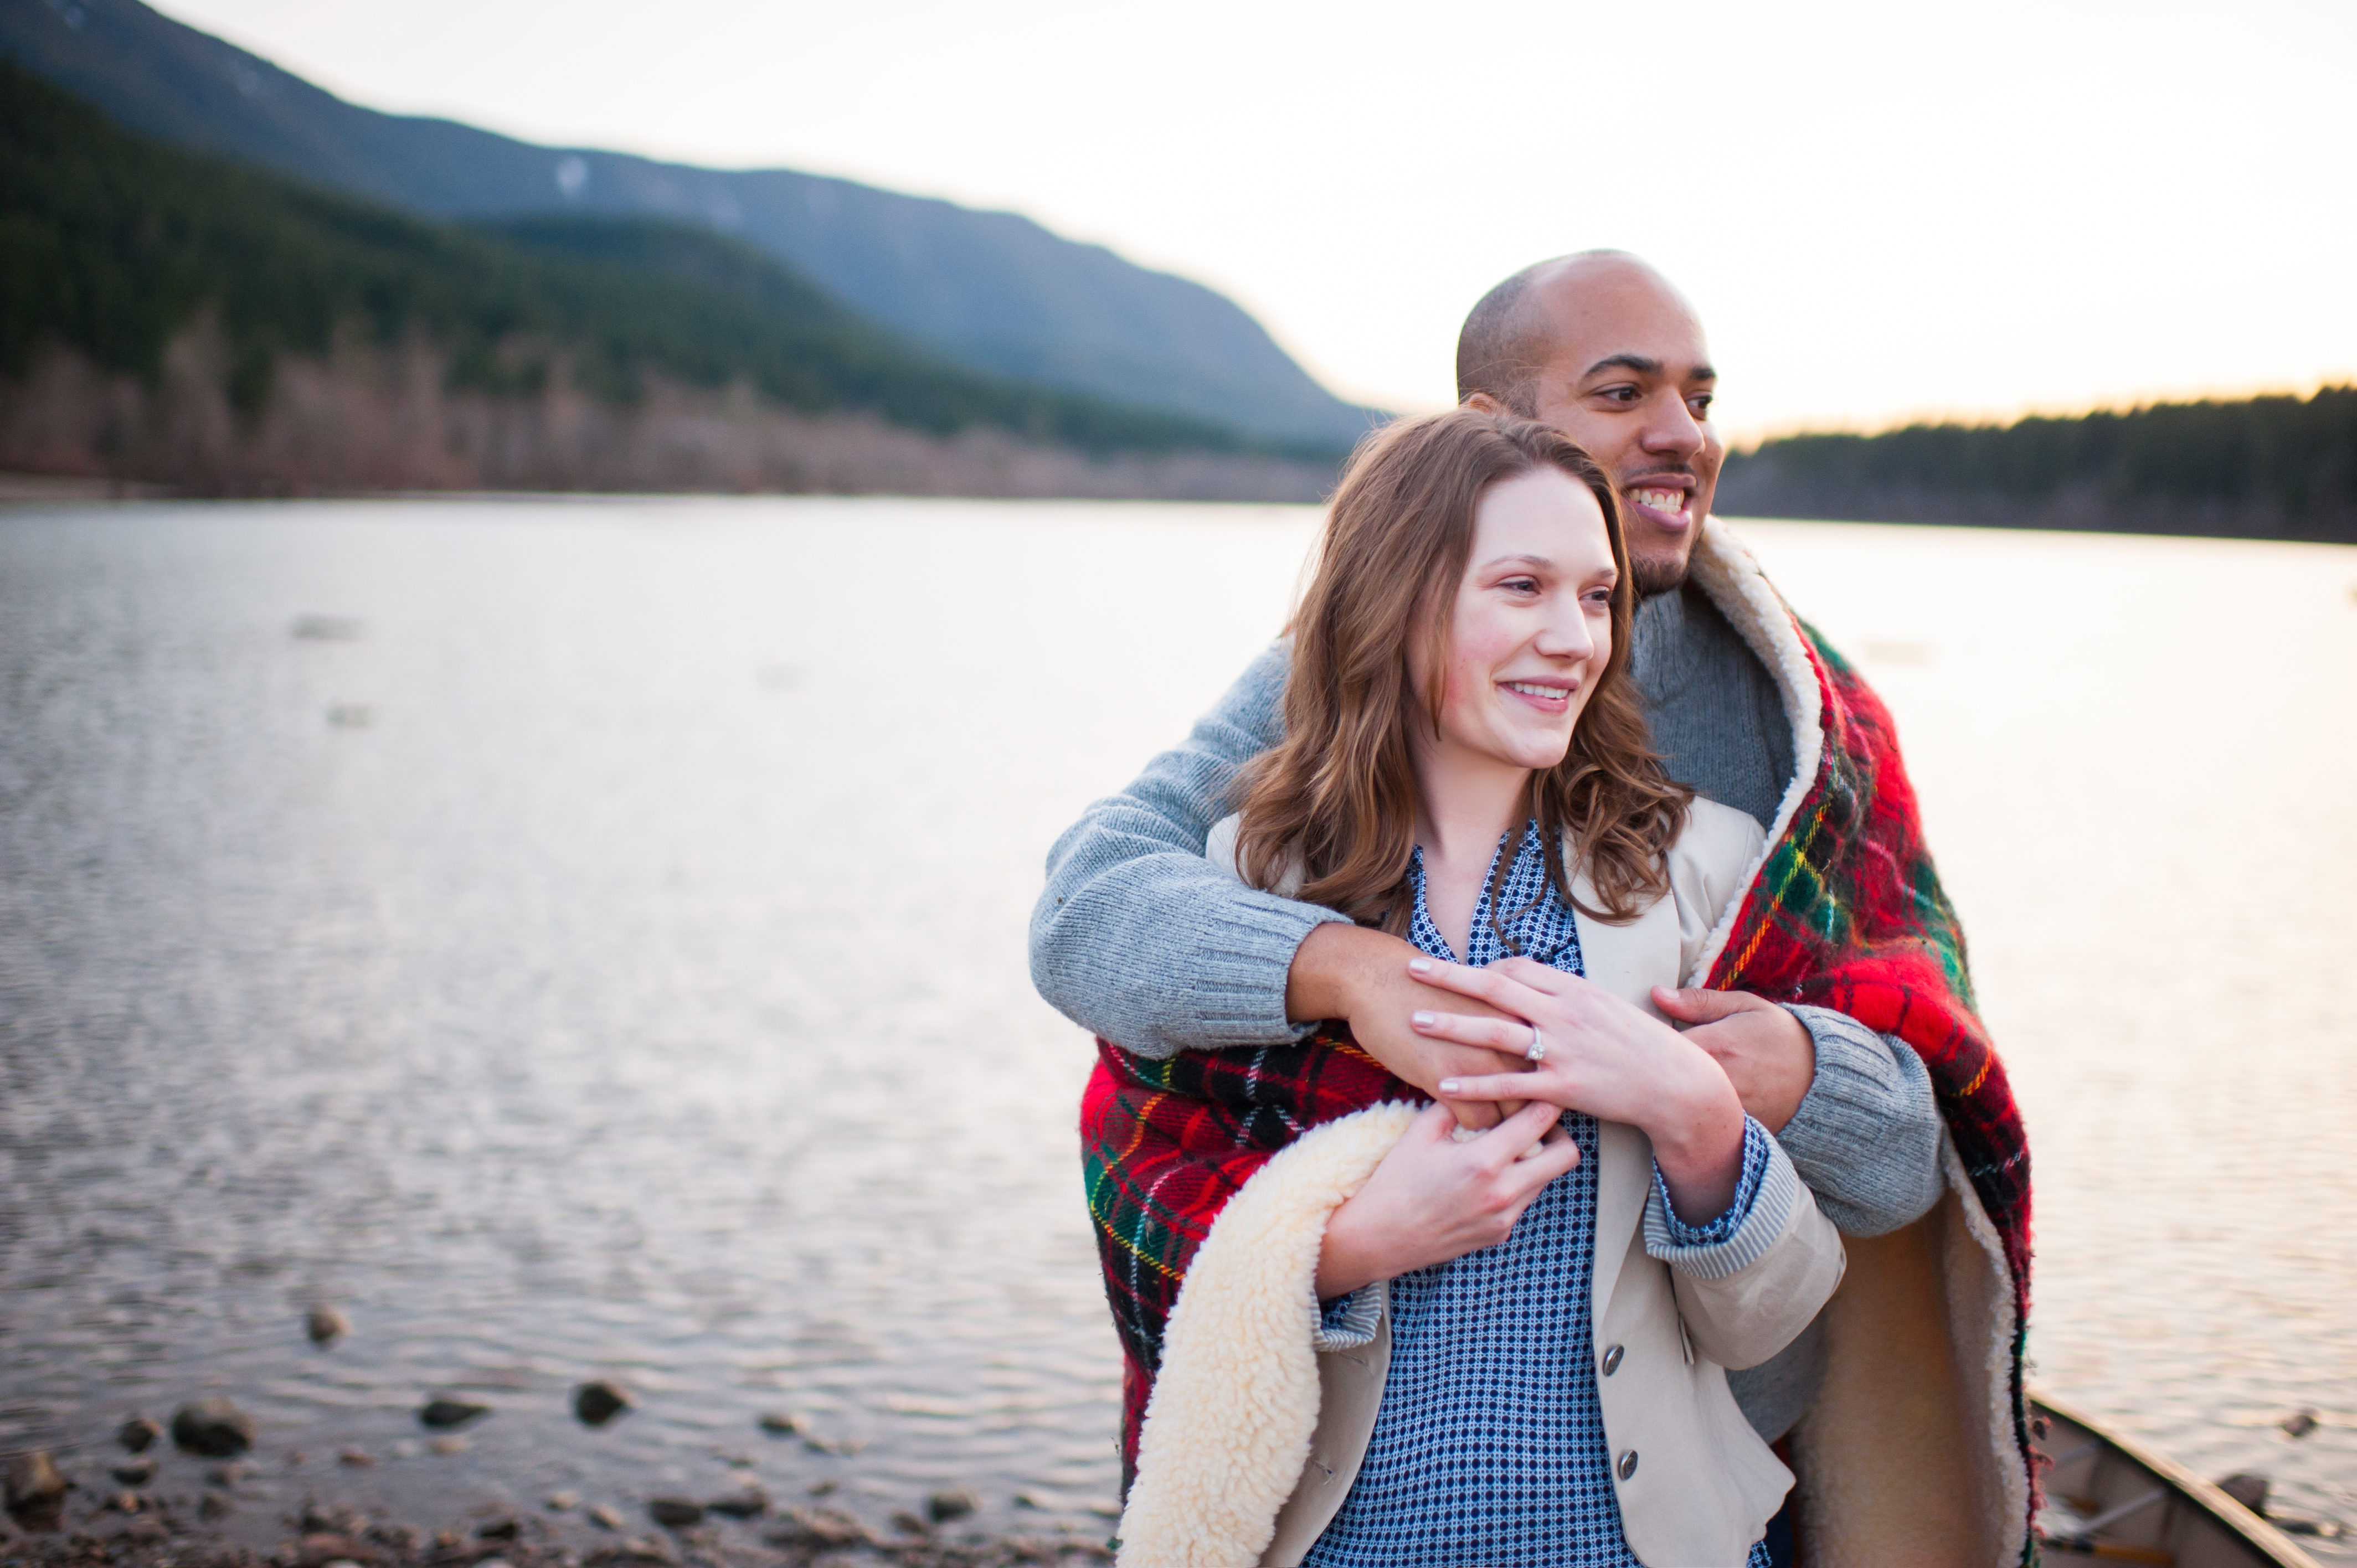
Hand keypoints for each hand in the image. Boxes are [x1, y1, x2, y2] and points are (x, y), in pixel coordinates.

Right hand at [1286, 923, 1528, 1129]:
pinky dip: (1475, 1129)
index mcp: (1520, 1018)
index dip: (1550, 1087)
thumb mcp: (1480, 997)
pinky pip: (1478, 1121)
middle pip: (1541, 1094)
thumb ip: (1505, 1019)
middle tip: (1532, 1132)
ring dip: (1509, 1130)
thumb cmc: (1426, 986)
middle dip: (1537, 1115)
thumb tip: (1521, 1039)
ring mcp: (1480, 1062)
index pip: (1552, 1065)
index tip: (1545, 1102)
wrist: (1378, 979)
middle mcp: (1509, 1042)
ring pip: (1514, 1114)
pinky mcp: (1448, 1080)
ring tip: (1505, 1143)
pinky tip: (1467, 1129)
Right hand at [1315, 1100, 1579, 1298]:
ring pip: (1547, 1179)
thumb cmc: (1396, 1182)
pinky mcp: (1500, 1233)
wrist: (1380, 1237)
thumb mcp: (1420, 1133)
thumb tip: (1480, 1084)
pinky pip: (1524, 1200)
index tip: (1540, 1089)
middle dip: (1558, 1133)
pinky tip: (1488, 1175)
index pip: (1540, 1120)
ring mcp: (1505, 1217)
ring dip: (1537, 1159)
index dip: (1547, 1098)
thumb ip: (1456, 1105)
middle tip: (1537, 1122)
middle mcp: (1503, 1192)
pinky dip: (1517, 1182)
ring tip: (1509, 1146)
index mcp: (1483, 1161)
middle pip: (1566, 1156)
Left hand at [1412, 955, 1747, 1223]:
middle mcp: (1564, 1013)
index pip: (1516, 968)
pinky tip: (1444, 1086)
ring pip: (1496, 1033)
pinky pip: (1510, 1085)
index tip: (1457, 976)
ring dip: (1452, 1026)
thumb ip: (1566, 995)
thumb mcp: (1605, 1007)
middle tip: (1413, 969)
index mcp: (1574, 989)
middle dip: (1450, 978)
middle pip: (1496, 986)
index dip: (1482, 970)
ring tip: (1415, 1022)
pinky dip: (1475, 1085)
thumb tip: (1532, 981)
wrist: (1674, 1084)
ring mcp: (1562, 1050)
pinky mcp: (1562, 1088)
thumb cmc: (1638, 1045)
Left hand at [1653, 987, 1814, 1133]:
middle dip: (1650, 1073)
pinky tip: (1686, 1109)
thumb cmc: (1781, 1035)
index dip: (1642, 1044)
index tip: (1635, 1040)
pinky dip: (1691, 1119)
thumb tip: (1655, 994)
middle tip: (1638, 1064)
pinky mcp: (1736, 1132)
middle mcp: (1718, 1081)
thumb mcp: (1745, 1007)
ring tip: (1663, 1086)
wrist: (1826, 1077)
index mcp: (1715, 1045)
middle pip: (1662, 1081)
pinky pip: (1701, 1128)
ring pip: (1679, 1107)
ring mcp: (1727, 1111)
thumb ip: (1699, 1002)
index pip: (1657, 1046)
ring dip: (1669, 1097)